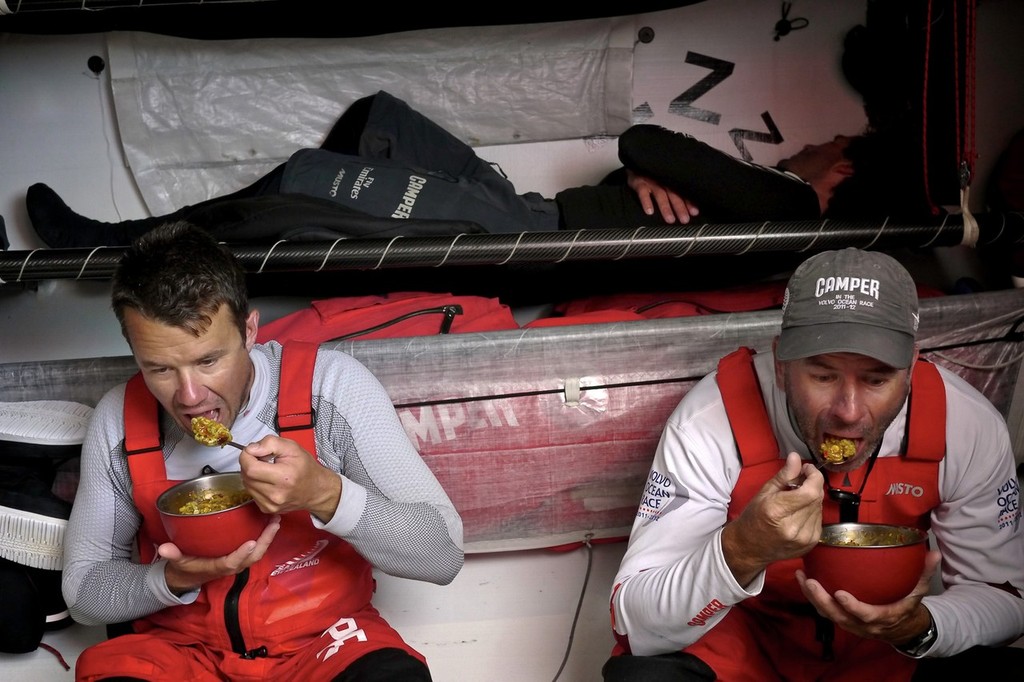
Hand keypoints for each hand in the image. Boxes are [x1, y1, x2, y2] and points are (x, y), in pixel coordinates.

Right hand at [158, 515, 280, 593]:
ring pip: (258, 552)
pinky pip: (256, 548)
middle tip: (274, 523)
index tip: (250, 543)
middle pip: (252, 556)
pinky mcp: (241, 556)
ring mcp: (238, 562)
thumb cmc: (185, 567)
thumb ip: (172, 554)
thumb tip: (163, 548)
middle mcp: (232, 566)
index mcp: (217, 568)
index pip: (232, 563)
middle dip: (265, 540)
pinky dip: (264, 536)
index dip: (241, 554)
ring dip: (268, 536)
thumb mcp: (177, 561)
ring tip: (276, 519)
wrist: (189, 577)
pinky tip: (270, 521)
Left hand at [239, 435, 342, 523]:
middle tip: (263, 459)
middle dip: (250, 463)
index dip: (247, 456)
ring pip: (246, 484)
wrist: (316, 490)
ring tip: (267, 470)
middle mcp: (276, 494)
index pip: (250, 468)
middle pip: (246, 476)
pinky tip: (267, 480)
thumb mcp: (292, 447)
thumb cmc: (305, 468)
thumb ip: (270, 443)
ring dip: (251, 474)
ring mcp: (271, 504)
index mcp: (283, 477)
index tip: (253, 451)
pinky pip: (251, 492)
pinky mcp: (267, 509)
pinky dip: (255, 484)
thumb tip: (251, 449)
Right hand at [626, 170, 698, 223]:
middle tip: (684, 219)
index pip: (682, 193)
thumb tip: (689, 208)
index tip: (695, 212)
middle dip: (680, 208)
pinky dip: (646, 202)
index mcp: (671, 182)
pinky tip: (649, 211)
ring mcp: (651, 182)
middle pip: (674, 195)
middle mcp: (663, 181)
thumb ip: (675, 193)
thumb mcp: (665, 181)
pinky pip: (643, 192)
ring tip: (670, 219)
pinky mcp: (639, 182)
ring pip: (660, 195)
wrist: (635, 164)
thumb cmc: (652, 176)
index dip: (689, 203)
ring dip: (665, 207)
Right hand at [721, 452, 824, 585]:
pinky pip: (819, 519)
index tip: (807, 469)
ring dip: (812, 498)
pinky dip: (812, 511)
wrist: (749, 548)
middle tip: (800, 480)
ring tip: (797, 497)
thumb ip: (784, 475)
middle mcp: (793, 527)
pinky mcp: (811, 543)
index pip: (811, 491)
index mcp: (777, 511)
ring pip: (820, 508)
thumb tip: (796, 457)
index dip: (814, 476)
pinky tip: (799, 511)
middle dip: (812, 484)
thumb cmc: (753, 518)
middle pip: (817, 498)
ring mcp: (804, 538)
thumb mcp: (764, 492)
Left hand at [796, 550, 939, 644]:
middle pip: (839, 617)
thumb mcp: (919, 591)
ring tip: (802, 577)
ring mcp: (850, 623)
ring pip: (827, 614)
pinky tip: (804, 578)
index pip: (866, 616)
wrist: (901, 628)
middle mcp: (863, 624)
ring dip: (812, 597)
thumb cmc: (907, 605)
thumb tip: (933, 553)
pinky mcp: (841, 618)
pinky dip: (812, 596)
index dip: (853, 607)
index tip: (840, 594)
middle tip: (811, 582)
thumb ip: (924, 573)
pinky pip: (824, 609)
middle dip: (822, 601)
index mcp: (883, 617)